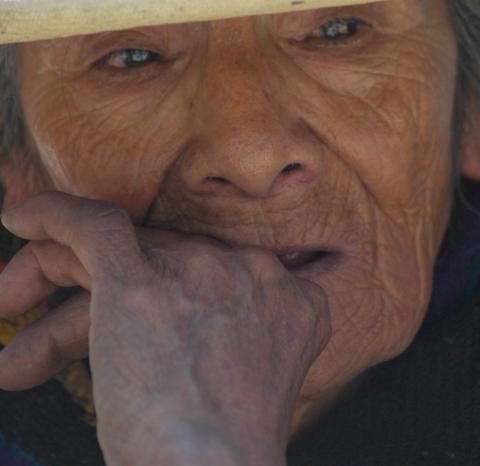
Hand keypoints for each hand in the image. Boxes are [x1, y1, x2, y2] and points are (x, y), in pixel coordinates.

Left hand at [0, 192, 330, 465]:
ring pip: (118, 247)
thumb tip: (180, 338)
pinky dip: (50, 217)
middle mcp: (247, 266)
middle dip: (102, 291)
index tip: (130, 325)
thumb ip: (234, 337)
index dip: (165, 292)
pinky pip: (88, 226)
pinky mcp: (136, 280)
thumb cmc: (226, 454)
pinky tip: (19, 218)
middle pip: (159, 256)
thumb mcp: (250, 382)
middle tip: (55, 329)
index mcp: (284, 294)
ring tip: (10, 310)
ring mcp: (195, 268)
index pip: (209, 272)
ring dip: (58, 275)